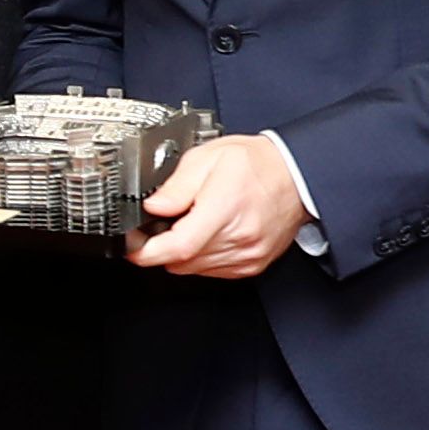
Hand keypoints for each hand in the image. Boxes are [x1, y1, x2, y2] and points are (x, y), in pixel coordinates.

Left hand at [128, 131, 308, 278]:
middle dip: (163, 247)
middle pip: (182, 261)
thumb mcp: (208, 157)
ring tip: (193, 223)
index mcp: (225, 207)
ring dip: (183, 253)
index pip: (180, 246)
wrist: (296, 175)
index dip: (148, 252)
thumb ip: (176, 185)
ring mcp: (248, 254)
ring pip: (194, 269)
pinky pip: (212, 271)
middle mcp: (239, 236)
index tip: (132, 248)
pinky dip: (201, 258)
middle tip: (164, 225)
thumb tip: (153, 207)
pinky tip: (208, 234)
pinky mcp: (252, 264)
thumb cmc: (257, 164)